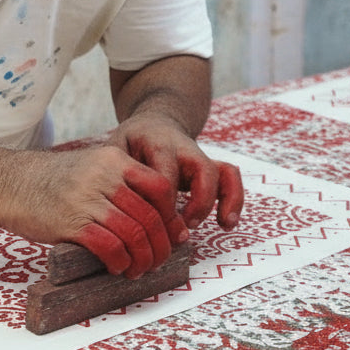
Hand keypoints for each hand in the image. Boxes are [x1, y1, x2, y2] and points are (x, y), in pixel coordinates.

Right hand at [0, 147, 187, 278]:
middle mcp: (105, 176)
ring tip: (138, 269)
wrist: (8, 181)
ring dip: (143, 259)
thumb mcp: (89, 166)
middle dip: (161, 245)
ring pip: (135, 234)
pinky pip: (110, 247)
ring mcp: (88, 199)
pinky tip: (117, 267)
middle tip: (159, 260)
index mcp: (113, 160)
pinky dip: (120, 262)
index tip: (173, 234)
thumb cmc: (50, 179)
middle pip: (151, 216)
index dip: (172, 215)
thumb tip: (152, 216)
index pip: (160, 187)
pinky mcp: (71, 222)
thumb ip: (118, 182)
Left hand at [109, 113, 244, 231]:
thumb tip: (117, 213)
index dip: (164, 204)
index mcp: (157, 143)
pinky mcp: (210, 165)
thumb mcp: (116, 151)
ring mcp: (200, 155)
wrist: (152, 122)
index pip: (166, 175)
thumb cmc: (130, 143)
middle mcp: (184, 147)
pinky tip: (226, 222)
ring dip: (224, 200)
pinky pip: (230, 177)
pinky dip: (234, 199)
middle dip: (199, 202)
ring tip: (222, 224)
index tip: (156, 225)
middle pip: (202, 170)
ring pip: (222, 172)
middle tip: (185, 226)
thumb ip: (118, 175)